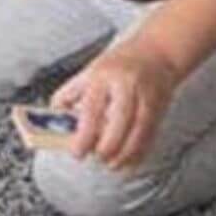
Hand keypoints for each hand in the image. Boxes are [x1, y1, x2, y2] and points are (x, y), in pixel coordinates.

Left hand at [51, 41, 178, 168]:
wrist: (158, 51)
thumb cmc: (121, 62)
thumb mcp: (92, 69)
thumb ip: (72, 91)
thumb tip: (56, 113)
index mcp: (104, 76)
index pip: (92, 109)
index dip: (84, 135)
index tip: (77, 152)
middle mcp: (126, 87)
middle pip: (119, 124)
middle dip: (106, 148)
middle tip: (96, 157)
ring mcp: (146, 99)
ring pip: (137, 135)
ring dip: (123, 156)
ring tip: (111, 163)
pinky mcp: (159, 111)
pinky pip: (149, 138)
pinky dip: (138, 154)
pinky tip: (128, 161)